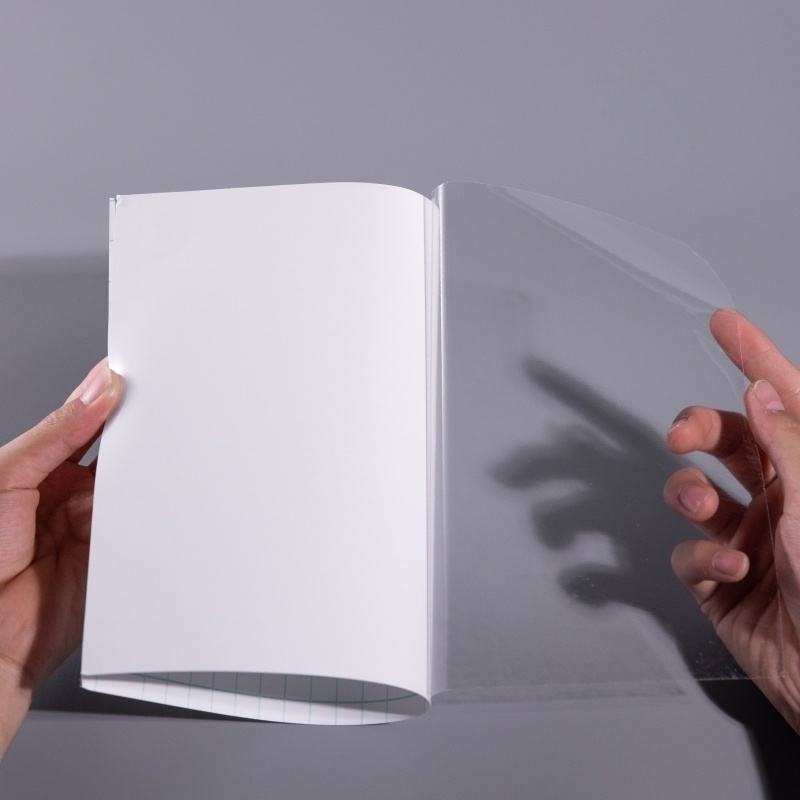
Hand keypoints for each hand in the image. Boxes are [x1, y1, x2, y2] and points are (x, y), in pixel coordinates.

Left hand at [0, 358, 122, 756]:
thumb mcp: (6, 477)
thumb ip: (55, 435)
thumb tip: (96, 394)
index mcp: (41, 468)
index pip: (86, 423)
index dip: (111, 400)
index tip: (136, 379)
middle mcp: (70, 494)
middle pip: (118, 452)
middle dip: (139, 433)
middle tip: (158, 413)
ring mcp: (94, 525)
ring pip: (136, 486)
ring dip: (149, 473)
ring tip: (160, 453)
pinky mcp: (116, 556)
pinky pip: (144, 525)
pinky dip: (155, 512)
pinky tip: (158, 497)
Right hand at [664, 308, 799, 732]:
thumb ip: (787, 444)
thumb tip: (759, 390)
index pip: (781, 400)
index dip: (753, 356)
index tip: (724, 323)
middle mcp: (780, 500)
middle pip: (726, 441)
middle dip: (698, 430)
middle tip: (681, 435)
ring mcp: (747, 538)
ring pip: (694, 493)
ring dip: (688, 496)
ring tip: (702, 511)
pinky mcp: (719, 581)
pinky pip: (688, 554)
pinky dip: (700, 559)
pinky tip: (730, 572)